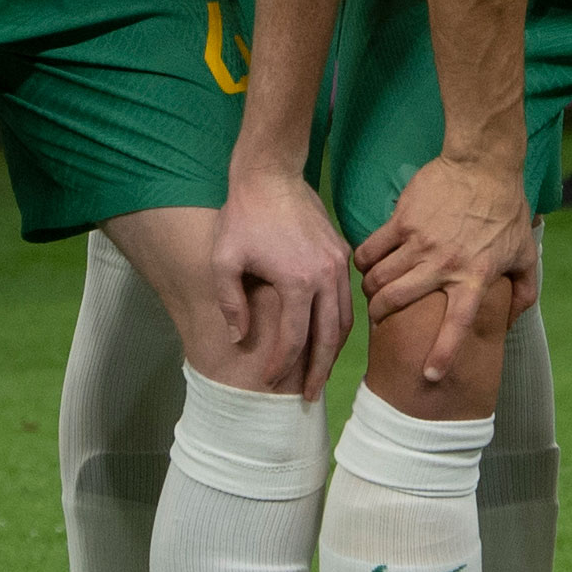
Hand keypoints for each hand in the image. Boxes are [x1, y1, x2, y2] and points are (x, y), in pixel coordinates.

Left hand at [207, 162, 352, 396]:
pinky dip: (341, 322)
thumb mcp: (224, 261)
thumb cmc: (242, 217)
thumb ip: (232, 304)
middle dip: (319, 371)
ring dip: (334, 350)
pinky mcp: (342, 252)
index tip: (271, 382)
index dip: (283, 365)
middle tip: (310, 397)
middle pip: (329, 337)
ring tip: (321, 372)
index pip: (296, 338)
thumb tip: (240, 340)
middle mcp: (326, 276)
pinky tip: (329, 335)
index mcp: (298, 281)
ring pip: (345, 319)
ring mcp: (339, 263)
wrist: (271, 174)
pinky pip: (347, 297)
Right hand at [352, 148, 535, 387]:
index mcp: (474, 276)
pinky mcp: (402, 220)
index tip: (428, 375)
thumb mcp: (525, 252)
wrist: (483, 163)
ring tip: (372, 290)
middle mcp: (444, 264)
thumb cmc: (506, 208)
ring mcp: (420, 241)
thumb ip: (524, 290)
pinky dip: (363, 260)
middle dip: (382, 314)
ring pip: (379, 278)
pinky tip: (366, 262)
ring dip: (371, 289)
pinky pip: (371, 249)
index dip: (442, 352)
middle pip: (398, 301)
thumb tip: (515, 319)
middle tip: (379, 316)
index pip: (456, 324)